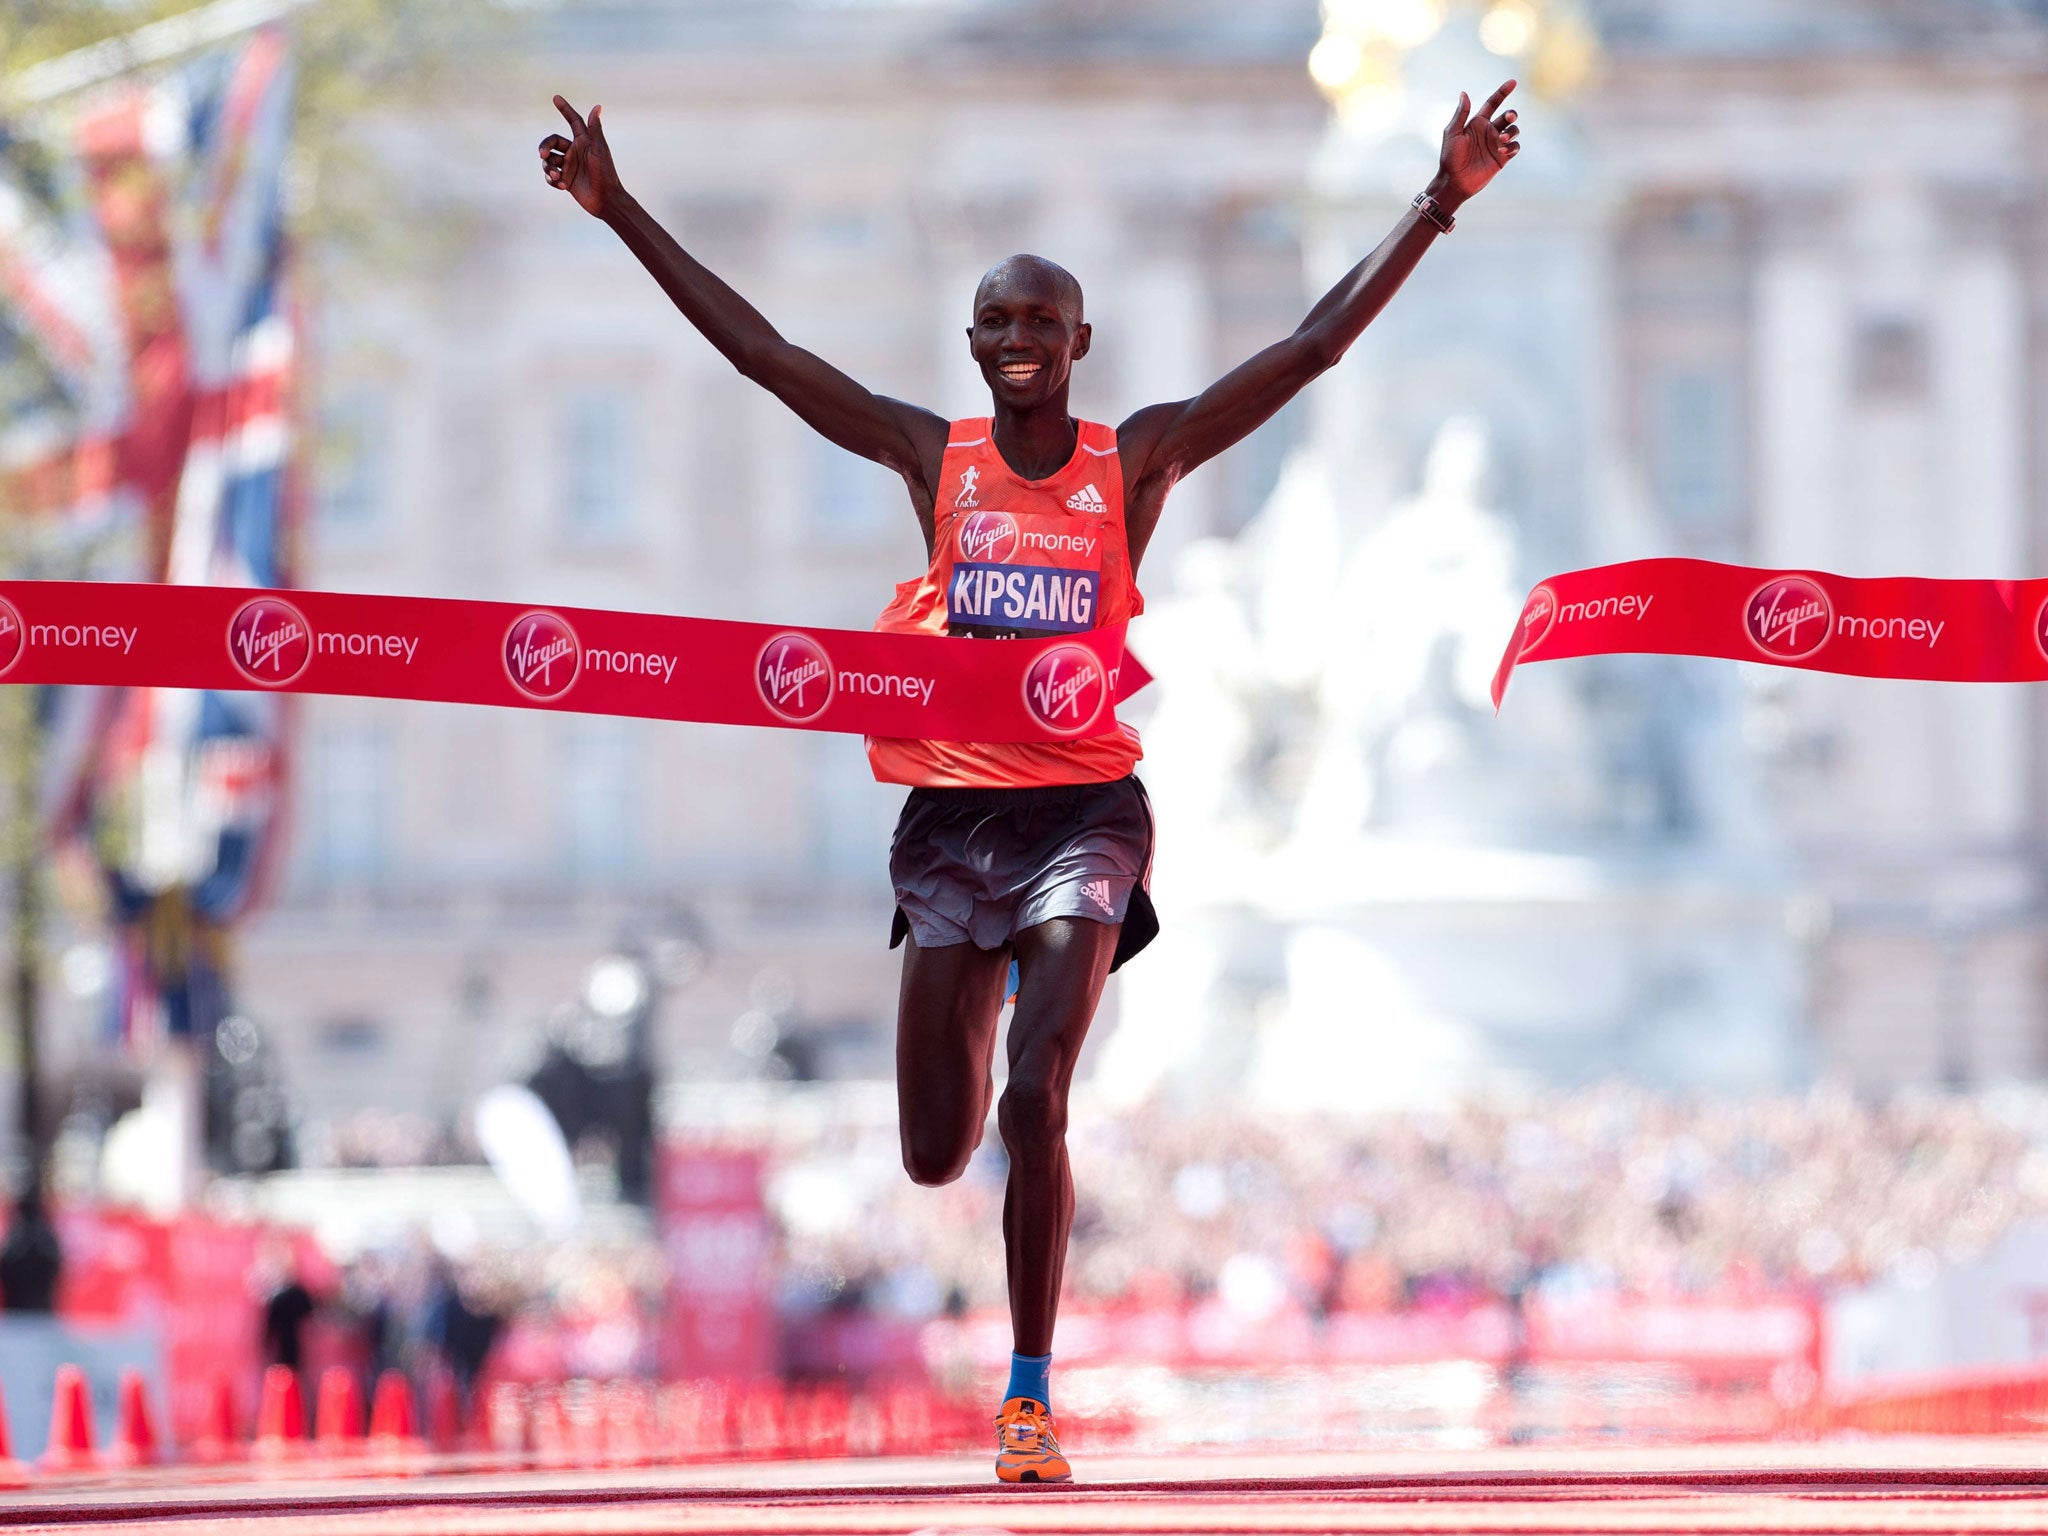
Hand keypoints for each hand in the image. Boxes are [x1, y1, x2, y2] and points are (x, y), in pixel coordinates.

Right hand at [538, 95, 620, 217]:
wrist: (606, 200)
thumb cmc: (606, 174)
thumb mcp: (600, 150)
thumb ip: (595, 129)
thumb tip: (597, 106)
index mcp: (584, 142)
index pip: (573, 121)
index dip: (565, 109)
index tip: (556, 97)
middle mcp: (575, 152)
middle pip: (552, 142)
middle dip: (544, 146)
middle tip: (542, 154)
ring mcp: (569, 166)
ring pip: (548, 160)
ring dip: (548, 167)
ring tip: (556, 176)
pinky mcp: (566, 180)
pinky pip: (551, 176)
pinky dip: (553, 180)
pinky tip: (562, 186)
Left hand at [1435, 79, 1519, 205]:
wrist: (1454, 181)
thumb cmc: (1449, 157)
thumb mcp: (1452, 133)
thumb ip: (1461, 114)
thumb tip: (1464, 93)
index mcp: (1477, 122)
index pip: (1493, 103)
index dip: (1503, 92)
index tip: (1513, 82)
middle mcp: (1489, 131)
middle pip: (1507, 116)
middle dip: (1511, 114)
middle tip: (1508, 117)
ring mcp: (1496, 144)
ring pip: (1514, 130)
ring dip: (1511, 131)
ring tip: (1501, 140)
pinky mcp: (1502, 157)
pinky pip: (1515, 147)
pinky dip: (1513, 146)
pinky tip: (1503, 150)